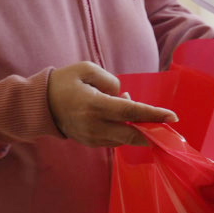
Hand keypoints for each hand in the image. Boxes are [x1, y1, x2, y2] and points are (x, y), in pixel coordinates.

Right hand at [46, 61, 176, 146]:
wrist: (40, 104)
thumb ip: (111, 82)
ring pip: (124, 139)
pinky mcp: (90, 143)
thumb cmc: (65, 81)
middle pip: (131, 134)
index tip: (173, 117)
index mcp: (94, 106)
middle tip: (168, 125)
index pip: (131, 112)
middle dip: (152, 131)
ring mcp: (92, 138)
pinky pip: (114, 140)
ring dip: (136, 128)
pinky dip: (124, 131)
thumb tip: (124, 98)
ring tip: (135, 112)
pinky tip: (123, 118)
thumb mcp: (87, 69)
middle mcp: (94, 126)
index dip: (153, 115)